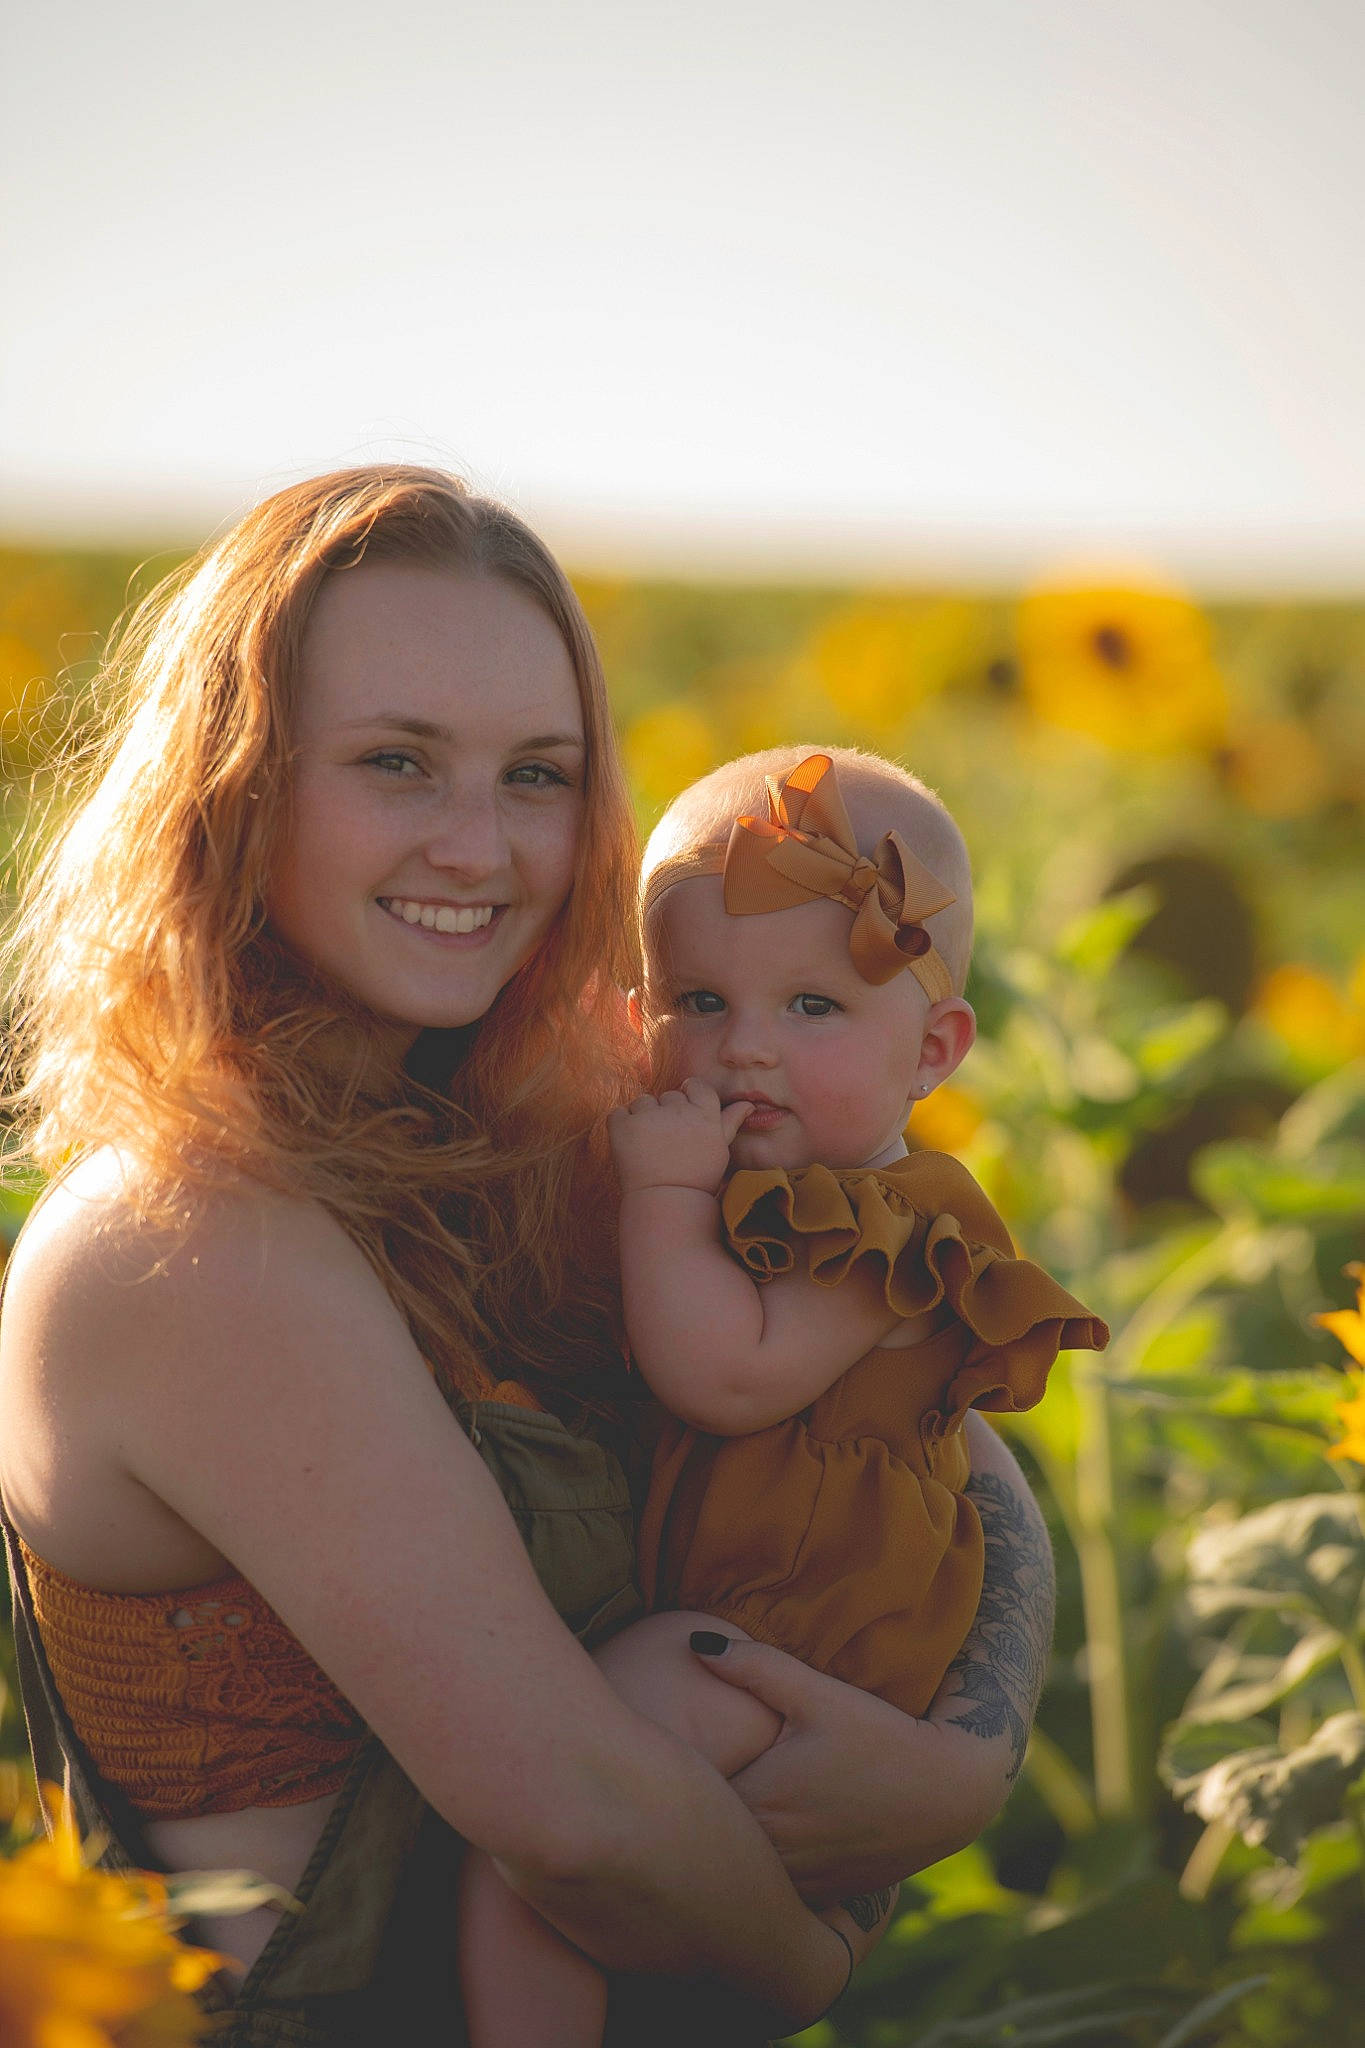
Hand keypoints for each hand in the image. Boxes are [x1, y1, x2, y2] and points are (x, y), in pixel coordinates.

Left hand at [608, 1078, 750, 1196]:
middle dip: (666, 1114)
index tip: (684, 1117)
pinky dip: (621, 1126)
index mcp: (704, 1112)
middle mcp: (678, 1110)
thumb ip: (730, 1121)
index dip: (688, 1097)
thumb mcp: (720, 1149)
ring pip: (642, 1102)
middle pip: (668, 1096)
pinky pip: (618, 1113)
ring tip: (649, 1147)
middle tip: (668, 1144)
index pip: (695, 1085)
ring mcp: (648, 1116)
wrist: (667, 1204)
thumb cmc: (698, 1178)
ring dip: (643, 1118)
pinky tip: (631, 1147)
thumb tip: (748, 1104)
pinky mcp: (623, 1126)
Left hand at [693, 1633, 1010, 1904]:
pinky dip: (756, 1869)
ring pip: (736, 1874)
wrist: (950, 1790)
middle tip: (662, 1783)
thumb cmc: (881, 1735)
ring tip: (700, 1814)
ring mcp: (796, 1883)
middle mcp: (770, 1857)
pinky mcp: (820, 1895)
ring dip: (720, 1848)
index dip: (665, 1780)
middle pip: (703, 1845)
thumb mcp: (816, 1693)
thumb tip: (695, 1643)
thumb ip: (752, 1666)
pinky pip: (769, 1890)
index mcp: (758, 1805)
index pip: (686, 1802)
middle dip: (686, 1815)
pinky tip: (752, 1841)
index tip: (650, 1760)